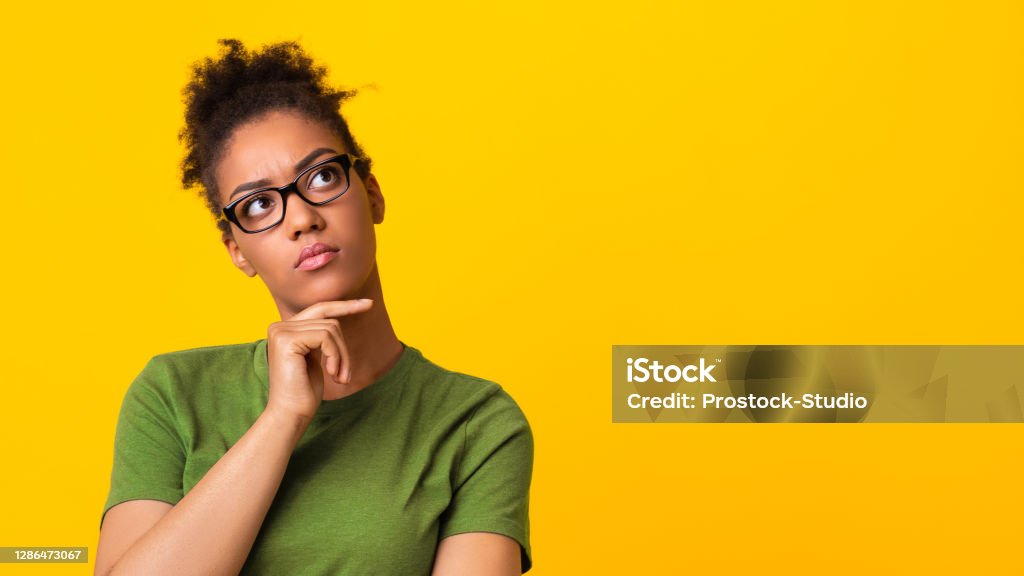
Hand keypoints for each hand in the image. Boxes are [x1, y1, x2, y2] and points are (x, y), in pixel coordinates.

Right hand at [264, 299, 373, 422]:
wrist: (290, 414)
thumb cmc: (304, 391)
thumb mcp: (315, 358)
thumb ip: (320, 337)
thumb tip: (337, 319)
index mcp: (285, 329)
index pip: (320, 309)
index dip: (345, 305)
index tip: (368, 304)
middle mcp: (279, 326)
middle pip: (329, 320)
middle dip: (343, 347)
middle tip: (346, 375)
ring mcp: (281, 331)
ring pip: (331, 329)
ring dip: (342, 356)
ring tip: (339, 377)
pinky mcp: (287, 340)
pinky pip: (326, 337)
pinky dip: (336, 356)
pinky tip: (332, 374)